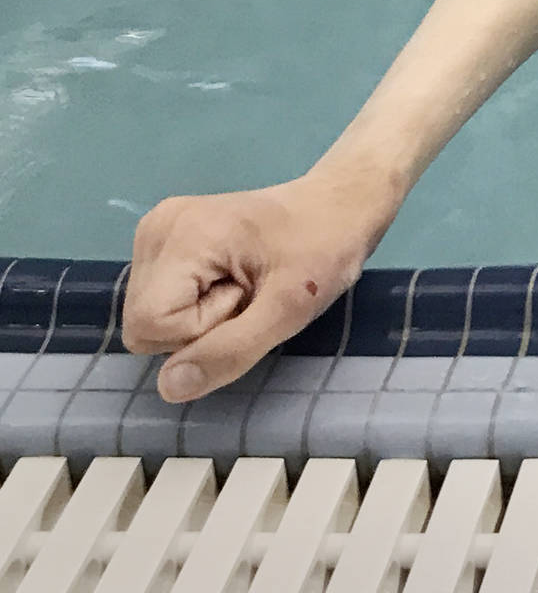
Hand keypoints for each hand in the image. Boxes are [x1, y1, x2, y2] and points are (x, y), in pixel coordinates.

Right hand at [123, 173, 386, 403]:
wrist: (338, 205)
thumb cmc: (324, 249)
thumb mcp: (289, 308)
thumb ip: (229, 350)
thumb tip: (168, 387)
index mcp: (180, 235)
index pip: (149, 326)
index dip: (200, 332)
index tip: (248, 299)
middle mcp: (156, 228)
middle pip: (145, 325)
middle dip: (199, 327)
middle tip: (251, 293)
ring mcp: (157, 231)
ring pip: (151, 317)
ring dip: (199, 317)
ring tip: (246, 285)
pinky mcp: (166, 239)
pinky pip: (162, 301)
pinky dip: (196, 303)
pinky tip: (233, 279)